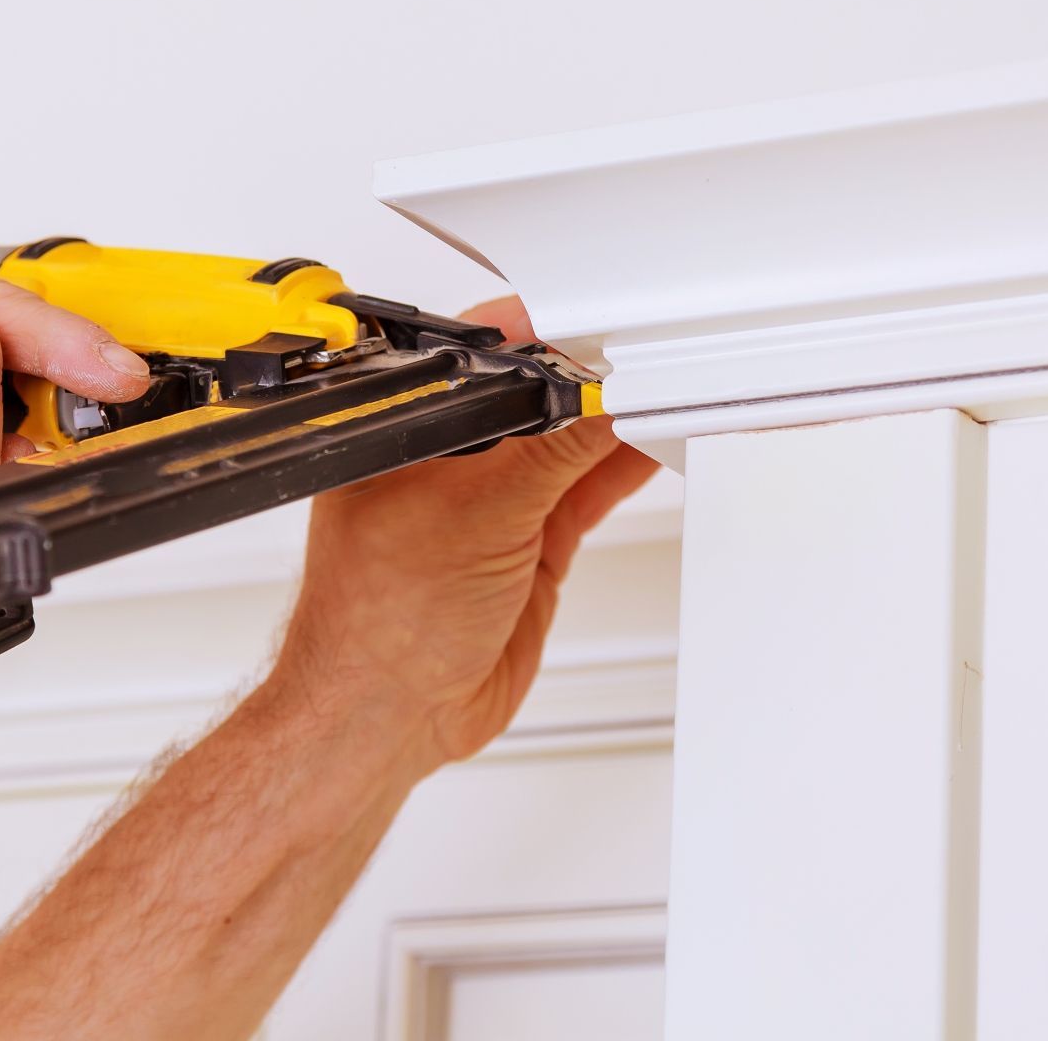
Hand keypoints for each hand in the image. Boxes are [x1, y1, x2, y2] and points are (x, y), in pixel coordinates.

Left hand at [273, 296, 656, 774]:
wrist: (389, 716)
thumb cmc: (377, 622)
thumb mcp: (478, 515)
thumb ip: (550, 454)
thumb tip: (601, 401)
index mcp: (412, 427)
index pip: (493, 359)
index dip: (551, 339)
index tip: (606, 330)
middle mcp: (453, 459)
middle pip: (542, 398)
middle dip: (595, 379)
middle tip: (651, 361)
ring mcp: (495, 503)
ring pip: (572, 444)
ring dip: (619, 423)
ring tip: (670, 393)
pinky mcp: (529, 544)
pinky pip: (587, 491)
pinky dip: (625, 468)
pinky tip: (656, 443)